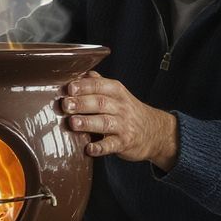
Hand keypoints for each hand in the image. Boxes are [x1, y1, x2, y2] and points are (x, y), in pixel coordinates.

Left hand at [61, 71, 177, 168]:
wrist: (155, 131)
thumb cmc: (128, 111)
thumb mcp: (117, 93)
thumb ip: (99, 83)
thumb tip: (80, 72)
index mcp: (117, 92)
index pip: (100, 86)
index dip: (84, 86)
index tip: (69, 88)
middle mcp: (121, 107)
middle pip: (100, 103)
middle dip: (82, 103)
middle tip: (65, 105)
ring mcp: (123, 126)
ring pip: (104, 122)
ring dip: (88, 122)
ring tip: (73, 122)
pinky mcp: (124, 143)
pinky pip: (111, 145)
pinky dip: (100, 147)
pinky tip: (89, 149)